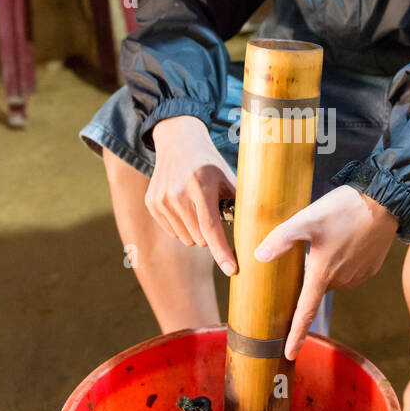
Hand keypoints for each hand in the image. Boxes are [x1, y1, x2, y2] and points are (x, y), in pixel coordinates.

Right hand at [148, 115, 237, 274]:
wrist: (177, 140)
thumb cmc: (209, 162)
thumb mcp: (228, 176)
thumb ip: (239, 203)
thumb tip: (257, 231)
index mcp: (200, 186)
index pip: (211, 228)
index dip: (223, 252)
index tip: (232, 270)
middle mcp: (177, 195)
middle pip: (200, 238)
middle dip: (211, 235)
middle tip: (212, 213)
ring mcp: (161, 201)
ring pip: (186, 239)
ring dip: (196, 232)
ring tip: (198, 207)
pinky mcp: (151, 204)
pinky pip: (172, 232)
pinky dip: (182, 227)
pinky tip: (184, 206)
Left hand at [253, 185, 398, 359]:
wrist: (385, 201)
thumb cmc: (344, 210)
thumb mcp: (307, 219)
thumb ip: (282, 238)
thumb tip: (259, 257)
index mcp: (323, 273)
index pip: (306, 312)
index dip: (296, 335)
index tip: (289, 354)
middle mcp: (342, 280)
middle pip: (317, 287)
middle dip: (310, 277)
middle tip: (308, 251)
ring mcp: (359, 275)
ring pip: (333, 277)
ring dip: (326, 265)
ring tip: (328, 238)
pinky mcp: (371, 267)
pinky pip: (350, 270)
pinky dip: (342, 260)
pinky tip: (344, 239)